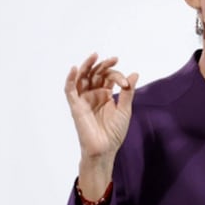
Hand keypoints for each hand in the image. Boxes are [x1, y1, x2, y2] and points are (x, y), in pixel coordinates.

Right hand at [64, 54, 137, 202]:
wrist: (105, 148)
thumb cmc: (115, 132)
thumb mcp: (125, 110)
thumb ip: (128, 92)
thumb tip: (134, 73)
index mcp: (105, 95)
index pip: (108, 77)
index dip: (117, 76)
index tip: (126, 83)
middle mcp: (93, 95)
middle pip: (95, 74)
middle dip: (103, 65)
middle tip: (114, 59)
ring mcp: (84, 99)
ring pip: (82, 78)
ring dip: (87, 66)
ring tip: (94, 56)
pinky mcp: (76, 106)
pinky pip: (69, 90)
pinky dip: (70, 79)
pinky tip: (75, 69)